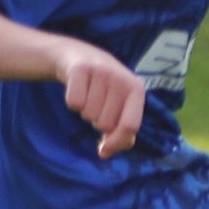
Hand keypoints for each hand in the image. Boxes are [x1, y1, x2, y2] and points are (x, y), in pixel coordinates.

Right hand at [51, 38, 145, 159]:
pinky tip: (77, 89)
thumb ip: (121, 130)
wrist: (78, 56)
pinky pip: (73, 103)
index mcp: (136, 90)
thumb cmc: (104, 88)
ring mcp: (101, 72)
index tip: (104, 152)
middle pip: (104, 124)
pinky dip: (72, 102)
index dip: (117, 142)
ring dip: (84, 111)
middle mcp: (122, 79)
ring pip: (87, 114)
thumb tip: (106, 152)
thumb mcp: (119, 104)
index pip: (130, 125)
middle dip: (97, 121)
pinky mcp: (80, 69)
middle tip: (97, 104)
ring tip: (88, 94)